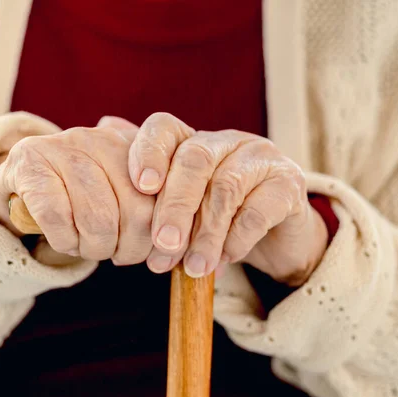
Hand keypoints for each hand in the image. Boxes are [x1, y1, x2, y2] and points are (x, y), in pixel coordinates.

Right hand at [0, 116, 154, 264]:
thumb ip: (151, 208)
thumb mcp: (122, 194)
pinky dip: (64, 241)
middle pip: (136, 212)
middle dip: (128, 248)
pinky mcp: (29, 164)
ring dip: (94, 248)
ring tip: (88, 247)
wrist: (22, 183)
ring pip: (98, 220)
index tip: (153, 250)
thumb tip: (173, 246)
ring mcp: (62, 147)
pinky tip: (64, 239)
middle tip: (115, 254)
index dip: (158, 233)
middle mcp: (100, 139)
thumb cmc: (83, 198)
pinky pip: (58, 219)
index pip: (163, 197)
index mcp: (132, 145)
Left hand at [128, 113, 327, 284]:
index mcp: (193, 142)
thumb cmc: (219, 220)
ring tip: (194, 267)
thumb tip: (109, 178)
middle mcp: (226, 141)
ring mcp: (261, 158)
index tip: (141, 186)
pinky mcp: (289, 184)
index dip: (148, 152)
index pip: (164, 128)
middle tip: (163, 246)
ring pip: (226, 187)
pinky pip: (258, 209)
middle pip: (195, 159)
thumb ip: (152, 196)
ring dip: (206, 234)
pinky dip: (237, 239)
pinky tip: (225, 259)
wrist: (276, 237)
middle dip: (175, 206)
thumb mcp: (183, 210)